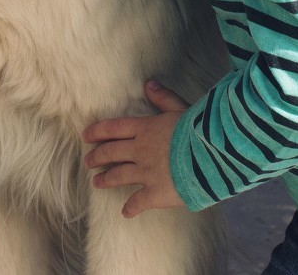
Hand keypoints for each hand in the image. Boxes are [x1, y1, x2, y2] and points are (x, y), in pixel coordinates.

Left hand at [81, 80, 189, 217]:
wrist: (211, 155)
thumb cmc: (199, 129)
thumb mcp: (181, 108)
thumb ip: (163, 97)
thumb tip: (148, 84)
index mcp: (145, 128)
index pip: (114, 128)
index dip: (97, 131)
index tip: (85, 136)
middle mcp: (140, 150)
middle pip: (111, 152)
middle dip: (97, 157)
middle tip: (87, 161)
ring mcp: (146, 173)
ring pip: (118, 176)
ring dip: (105, 180)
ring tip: (96, 183)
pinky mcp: (156, 193)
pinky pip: (138, 202)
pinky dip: (131, 208)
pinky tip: (125, 213)